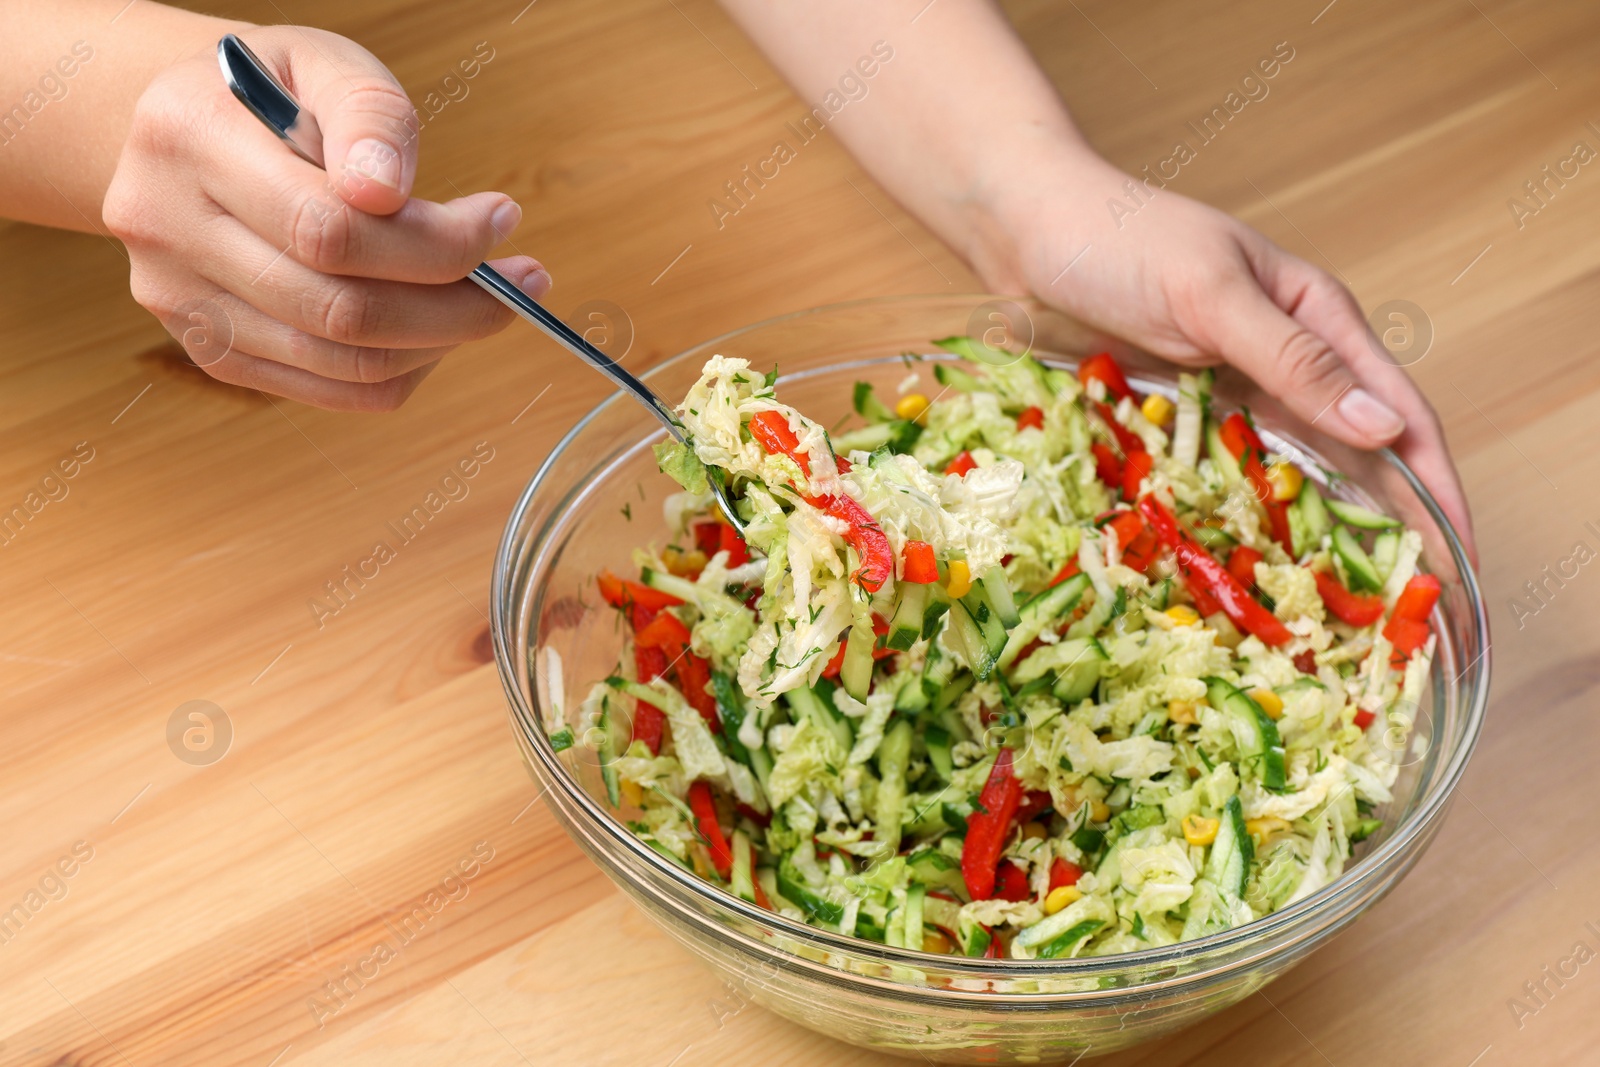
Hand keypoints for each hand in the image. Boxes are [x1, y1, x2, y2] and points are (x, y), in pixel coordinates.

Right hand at [102, 25, 547, 410]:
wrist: (189, 131)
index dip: (435, 242)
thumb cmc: (274, 96)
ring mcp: (180, 302)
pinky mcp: (209, 351)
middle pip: (338, 309)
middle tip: (523, 281)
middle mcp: (166, 229)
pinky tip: (435, 330)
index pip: (329, 228)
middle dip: (455, 304)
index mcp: (189, 139)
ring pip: (339, 361)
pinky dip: (401, 370)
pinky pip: (328, 390)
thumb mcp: (324, 64)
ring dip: (439, 342)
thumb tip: (390, 193)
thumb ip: (368, 114)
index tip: (501, 220)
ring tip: (488, 302)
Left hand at [979, 144, 1474, 560]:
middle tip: (1420, 613)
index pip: (1402, 416)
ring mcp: (1236, 388)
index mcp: (1320, 318)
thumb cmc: (1115, 239)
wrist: (1025, 227)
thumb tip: (1383, 430)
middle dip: (1396, 530)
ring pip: (1301, 472)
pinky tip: (1267, 564)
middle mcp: (1290, 358)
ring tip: (1354, 607)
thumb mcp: (1210, 294)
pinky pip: (1232, 472)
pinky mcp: (1184, 411)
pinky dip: (1257, 516)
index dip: (1437, 491)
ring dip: (1330, 534)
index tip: (1461, 562)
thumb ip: (1294, 360)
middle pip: (1362, 456)